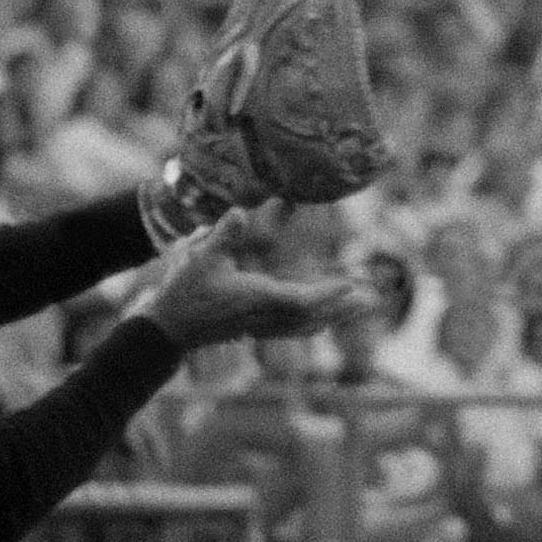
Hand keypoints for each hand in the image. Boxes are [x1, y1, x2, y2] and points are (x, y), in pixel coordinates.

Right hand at [138, 205, 377, 349]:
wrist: (168, 328)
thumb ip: (224, 234)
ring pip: (308, 325)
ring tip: (359, 305)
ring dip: (334, 315)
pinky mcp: (256, 330)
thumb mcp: (202, 258)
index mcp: (258, 300)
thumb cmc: (186, 293)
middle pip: (315, 316)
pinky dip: (314, 323)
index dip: (329, 293)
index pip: (303, 300)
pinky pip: (295, 330)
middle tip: (373, 298)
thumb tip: (241, 211)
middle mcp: (265, 317)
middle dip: (344, 307)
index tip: (352, 285)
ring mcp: (261, 327)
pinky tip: (323, 319)